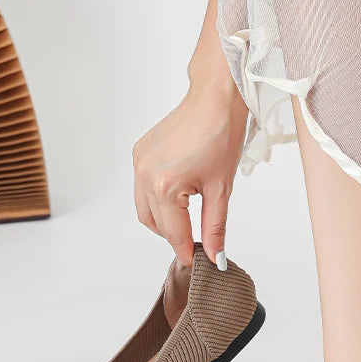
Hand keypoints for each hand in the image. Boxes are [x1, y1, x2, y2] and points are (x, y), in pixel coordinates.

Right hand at [132, 81, 247, 267]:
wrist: (215, 98)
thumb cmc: (222, 135)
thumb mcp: (222, 189)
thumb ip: (215, 227)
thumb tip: (216, 255)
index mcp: (164, 186)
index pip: (174, 232)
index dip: (186, 251)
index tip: (197, 263)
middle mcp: (144, 175)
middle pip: (156, 224)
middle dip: (175, 237)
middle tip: (196, 244)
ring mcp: (138, 162)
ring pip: (145, 209)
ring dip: (164, 221)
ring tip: (188, 221)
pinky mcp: (139, 153)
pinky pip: (142, 188)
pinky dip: (157, 200)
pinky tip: (178, 197)